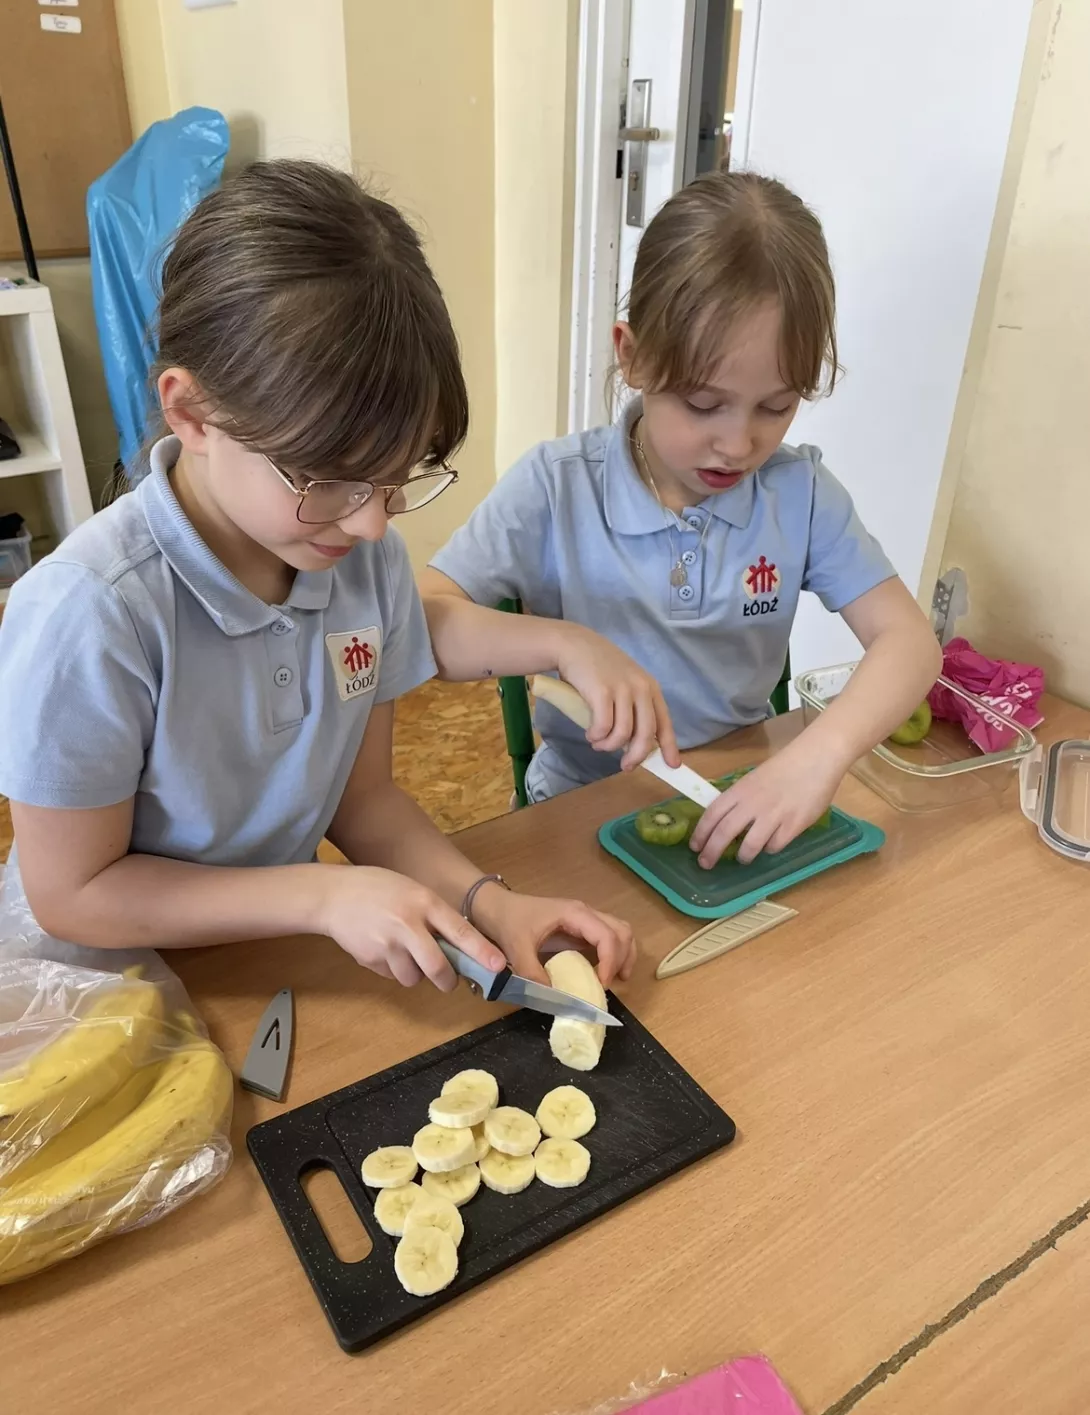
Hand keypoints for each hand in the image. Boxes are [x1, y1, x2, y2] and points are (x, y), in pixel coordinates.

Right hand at [320, 866, 506, 987]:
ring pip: (413, 978)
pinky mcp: (370, 960)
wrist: (334, 895)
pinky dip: (393, 969)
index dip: (481, 951)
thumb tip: (458, 949)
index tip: (499, 967)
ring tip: (403, 951)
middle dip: (447, 980)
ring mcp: (387, 945)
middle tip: (448, 980)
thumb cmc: (380, 889)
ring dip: (414, 973)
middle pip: (437, 968)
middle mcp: (407, 925)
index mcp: (424, 902)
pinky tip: (383, 948)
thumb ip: (434, 917)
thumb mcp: (414, 892)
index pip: (459, 930)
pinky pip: (392, 976)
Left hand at [474, 884, 635, 987]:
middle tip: (612, 984)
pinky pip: (607, 936)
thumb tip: (554, 997)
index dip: (610, 961)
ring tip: (617, 978)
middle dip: (623, 958)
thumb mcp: (516, 949)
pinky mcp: (580, 926)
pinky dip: (614, 953)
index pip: (607, 936)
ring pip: (619, 931)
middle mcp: (585, 913)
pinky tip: (604, 972)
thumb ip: (533, 973)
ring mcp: (584, 918)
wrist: (497, 906)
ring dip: (623, 954)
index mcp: (574, 914)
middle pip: (621, 931)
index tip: (601, 984)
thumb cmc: (508, 921)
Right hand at [555, 625, 679, 771]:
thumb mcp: (624, 684)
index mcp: (649, 687)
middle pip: (645, 734)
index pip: (664, 722)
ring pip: (622, 734)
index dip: (669, 746)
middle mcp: (640, 688)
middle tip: (626, 766)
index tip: (672, 765)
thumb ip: (632, 708)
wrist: (573, 645)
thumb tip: (634, 743)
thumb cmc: (597, 668)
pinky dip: (596, 736)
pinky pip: (603, 727)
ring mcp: (622, 689)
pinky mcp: (602, 692)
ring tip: (598, 743)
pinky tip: (590, 734)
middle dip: (636, 756)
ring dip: (608, 746)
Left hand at [689, 741, 845, 867]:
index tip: (695, 846)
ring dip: (743, 856)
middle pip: (724, 833)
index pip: (712, 814)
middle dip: (712, 852)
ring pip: (749, 846)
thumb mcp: (755, 779)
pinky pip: (775, 846)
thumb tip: (726, 820)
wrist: (816, 758)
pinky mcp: (793, 825)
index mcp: (741, 790)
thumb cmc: (785, 768)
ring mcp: (774, 816)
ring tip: (743, 858)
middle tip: (706, 864)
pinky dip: (770, 848)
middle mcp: (753, 804)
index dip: (701, 833)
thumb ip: (741, 799)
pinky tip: (772, 844)